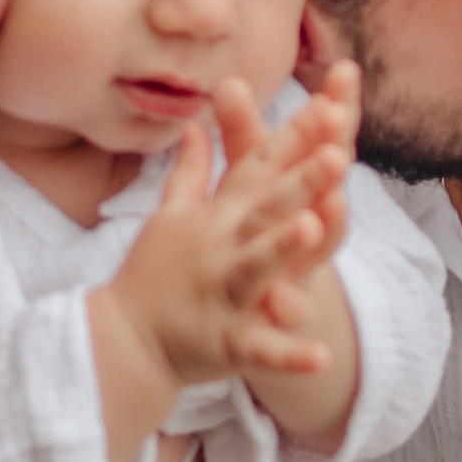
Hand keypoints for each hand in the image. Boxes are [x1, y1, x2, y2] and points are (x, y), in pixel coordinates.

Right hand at [92, 73, 356, 438]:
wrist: (125, 341)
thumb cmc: (154, 274)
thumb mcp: (171, 217)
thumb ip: (191, 171)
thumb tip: (193, 125)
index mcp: (218, 217)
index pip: (259, 167)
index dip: (294, 138)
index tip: (329, 105)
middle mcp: (221, 248)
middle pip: (265, 208)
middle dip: (300, 181)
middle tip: (337, 153)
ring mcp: (224, 295)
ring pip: (257, 266)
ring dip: (283, 247)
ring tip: (311, 226)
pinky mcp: (227, 343)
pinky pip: (261, 349)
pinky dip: (289, 355)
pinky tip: (322, 356)